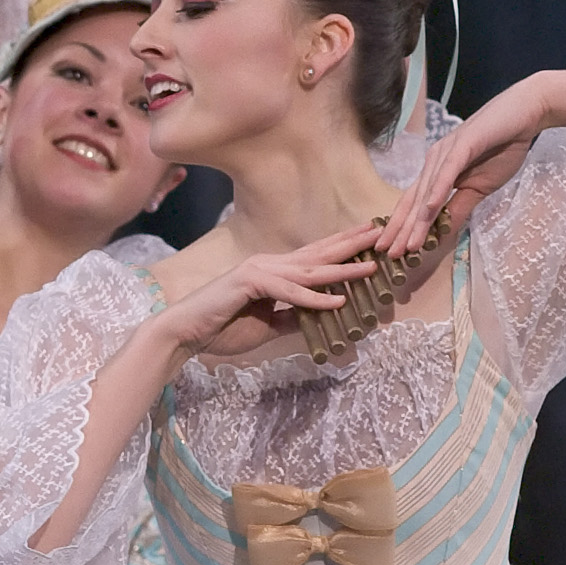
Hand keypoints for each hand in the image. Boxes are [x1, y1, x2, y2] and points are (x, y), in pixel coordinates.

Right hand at [147, 223, 384, 363]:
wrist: (185, 332)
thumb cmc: (222, 328)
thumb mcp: (268, 326)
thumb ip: (293, 318)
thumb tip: (320, 316)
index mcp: (273, 272)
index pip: (314, 258)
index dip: (342, 250)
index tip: (369, 243)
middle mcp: (269, 265)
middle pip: (317, 254)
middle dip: (350, 244)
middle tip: (380, 233)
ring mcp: (259, 271)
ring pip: (309, 271)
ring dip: (341, 269)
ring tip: (369, 267)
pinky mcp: (249, 283)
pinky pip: (288, 291)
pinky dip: (313, 297)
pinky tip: (337, 300)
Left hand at [380, 79, 542, 258]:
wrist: (524, 114)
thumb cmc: (502, 148)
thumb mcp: (480, 187)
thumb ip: (460, 207)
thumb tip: (444, 232)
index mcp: (437, 171)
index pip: (416, 204)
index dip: (402, 228)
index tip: (390, 251)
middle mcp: (435, 161)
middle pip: (414, 200)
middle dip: (400, 229)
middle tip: (386, 254)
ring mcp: (446, 151)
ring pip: (427, 190)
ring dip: (416, 219)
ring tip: (406, 244)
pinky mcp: (463, 144)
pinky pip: (447, 171)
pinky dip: (438, 190)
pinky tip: (428, 209)